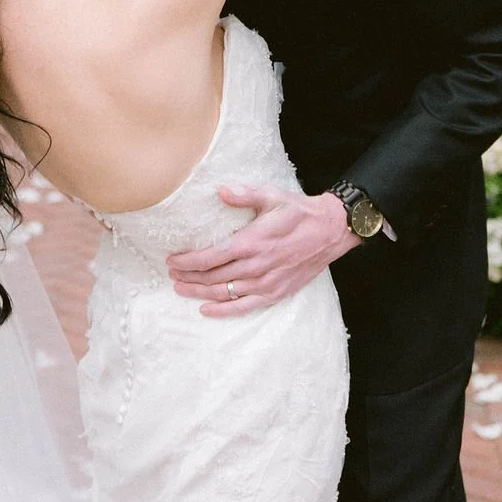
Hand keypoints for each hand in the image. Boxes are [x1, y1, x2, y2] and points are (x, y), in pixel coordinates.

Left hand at [166, 185, 359, 317]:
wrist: (329, 232)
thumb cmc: (298, 212)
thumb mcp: (272, 195)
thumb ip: (244, 195)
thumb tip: (221, 191)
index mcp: (251, 242)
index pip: (210, 257)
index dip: (187, 261)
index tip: (172, 259)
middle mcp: (255, 266)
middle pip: (212, 277)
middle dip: (188, 276)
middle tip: (171, 273)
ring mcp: (265, 282)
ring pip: (224, 293)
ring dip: (199, 292)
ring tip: (181, 288)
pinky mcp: (275, 293)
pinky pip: (244, 307)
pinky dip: (223, 311)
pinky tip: (206, 310)